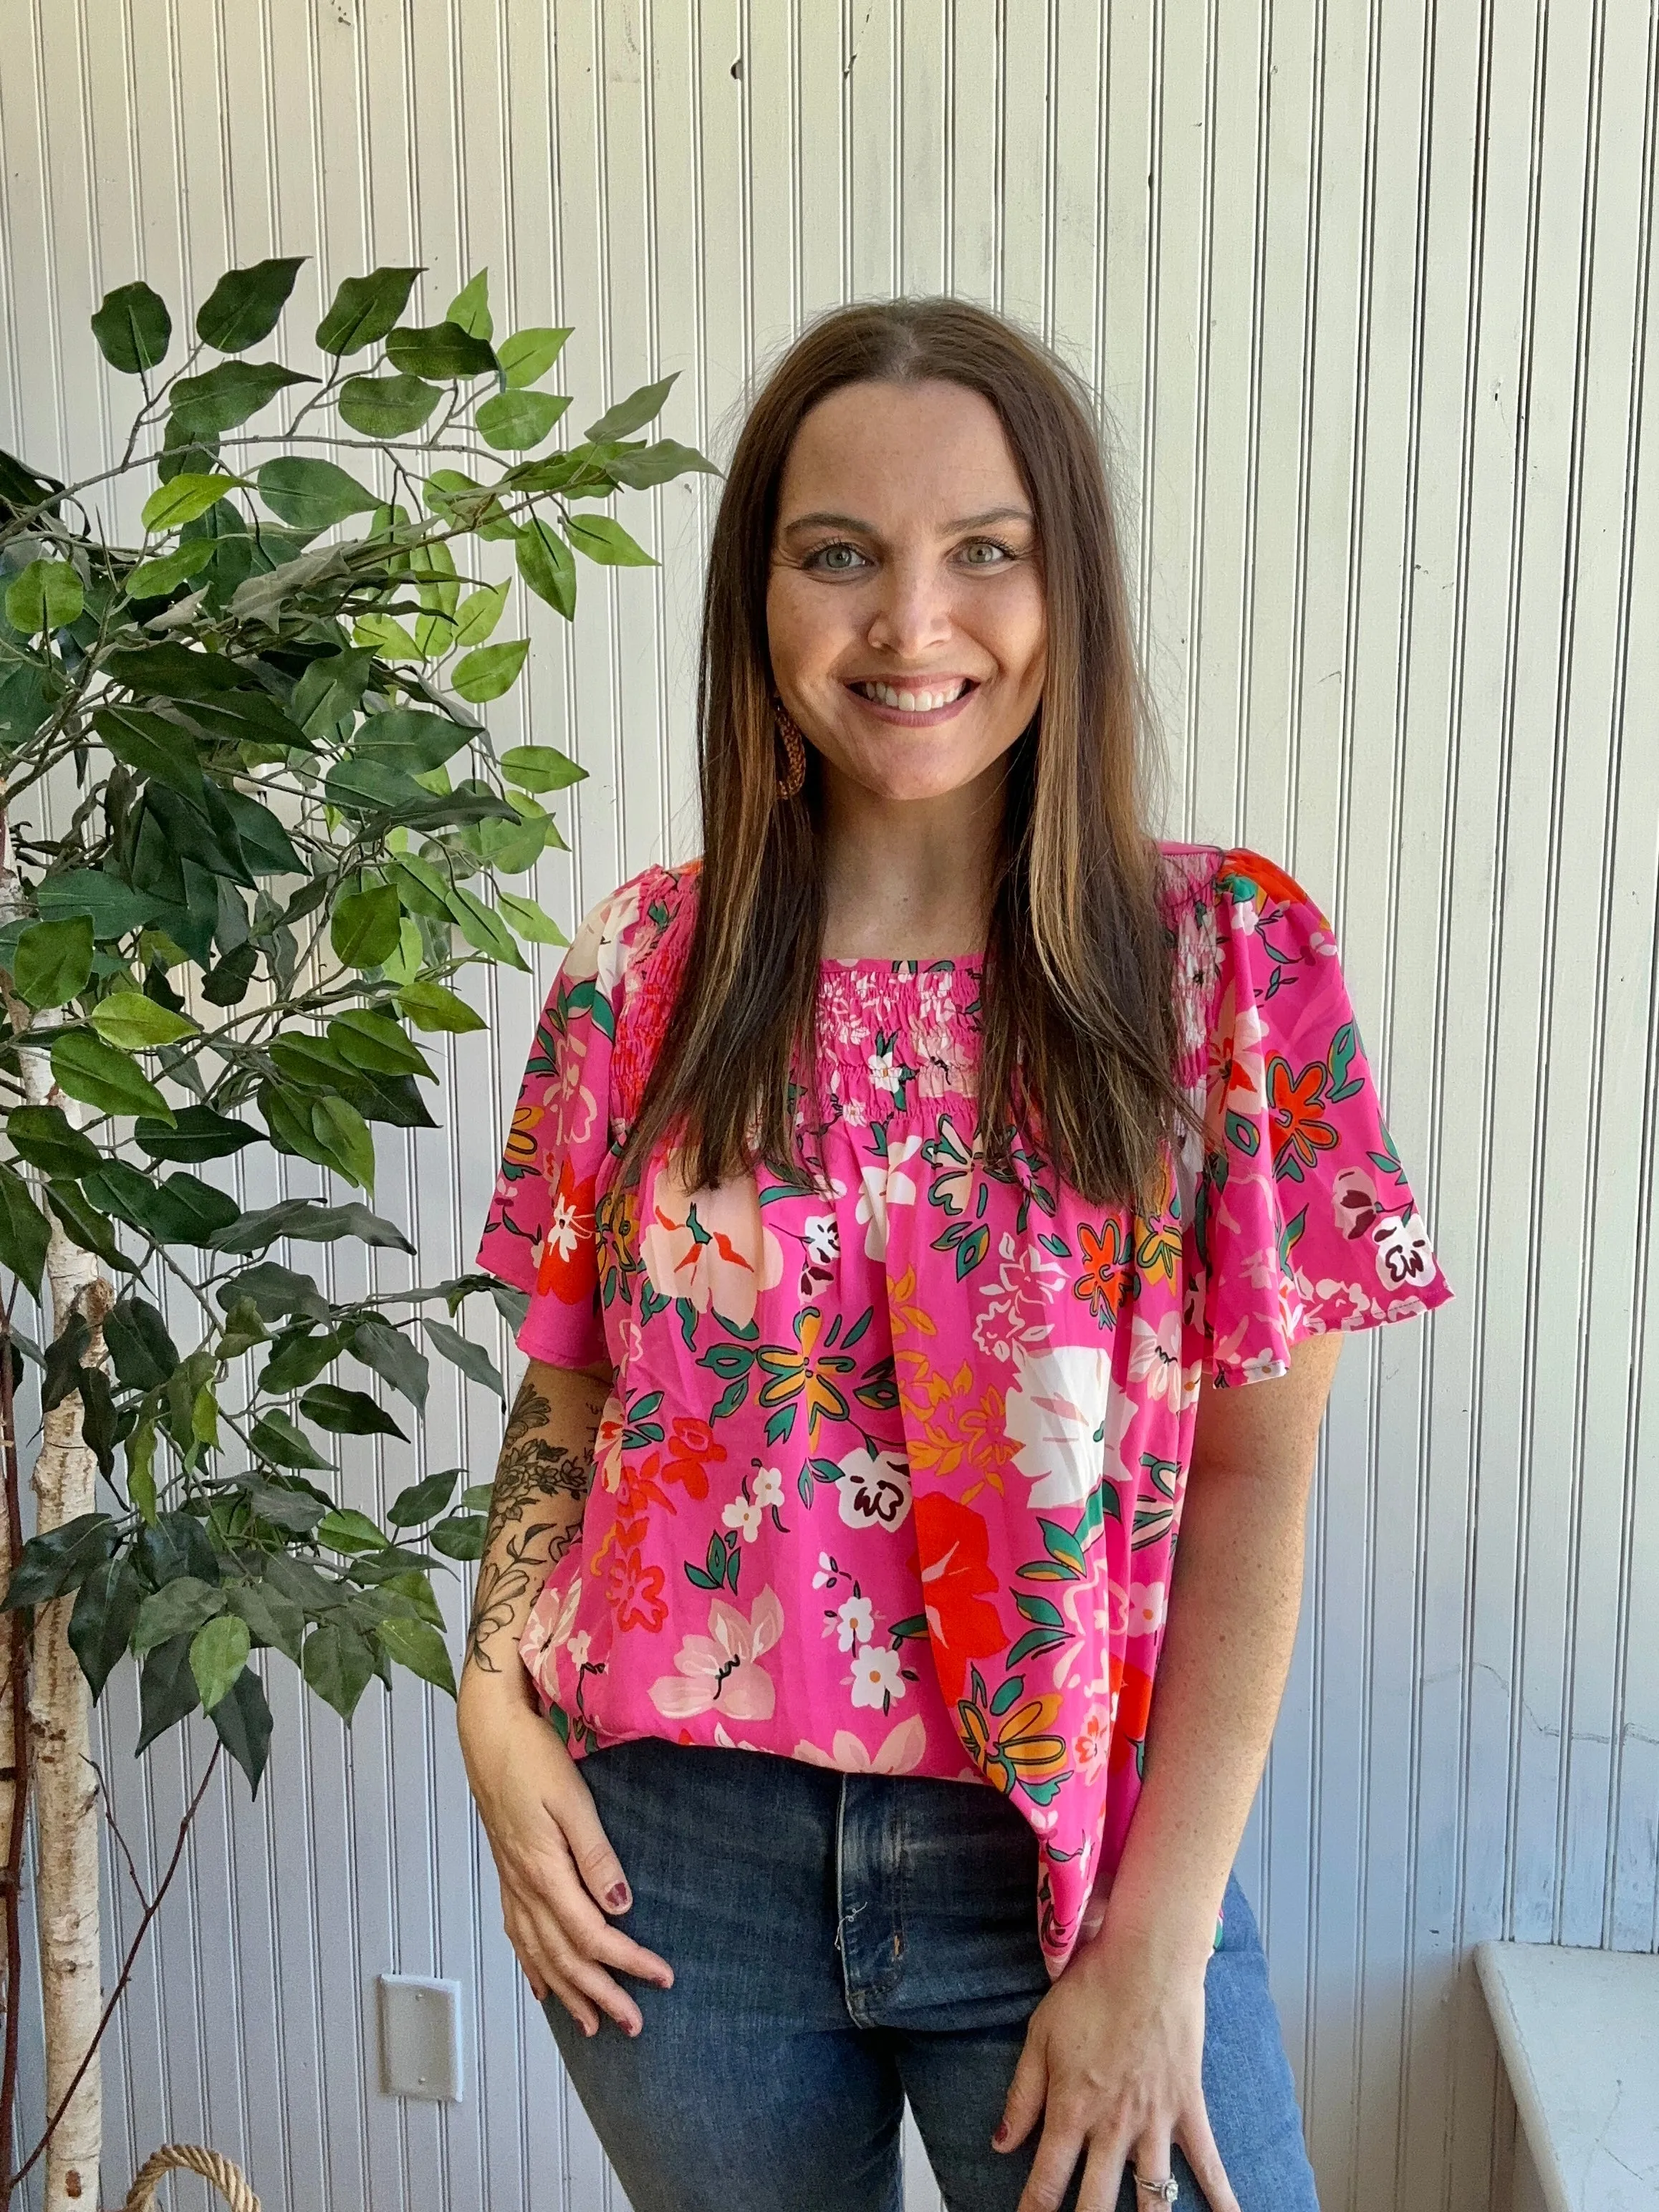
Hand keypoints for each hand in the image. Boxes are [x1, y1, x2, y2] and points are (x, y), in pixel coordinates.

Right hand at [457, 1677, 672, 2035]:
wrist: (489, 1737)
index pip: (593, 1935)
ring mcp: (512, 1885)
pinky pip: (518, 1936)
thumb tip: (621, 1905)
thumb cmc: (532, 1758)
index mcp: (545, 1872)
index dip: (629, 1962)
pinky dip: (533, 1967)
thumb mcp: (573, 1800)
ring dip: (567, 1993)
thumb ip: (596, 1854)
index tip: (662, 1978)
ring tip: (590, 2025)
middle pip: (565, 1958)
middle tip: (633, 2025)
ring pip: (539, 1955)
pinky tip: (542, 1986)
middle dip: (600, 1995)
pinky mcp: (507, 1876)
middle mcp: (525, 1888)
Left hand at [994, 1921, 1237, 2211]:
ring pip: (1152, 2197)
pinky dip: (1221, 2197)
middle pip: (1096, 2203)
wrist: (1145, 1959)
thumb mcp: (1038, 2037)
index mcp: (1071, 2109)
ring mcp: (1154, 2121)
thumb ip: (1021, 2097)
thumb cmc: (1089, 1990)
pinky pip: (1207, 2162)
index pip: (1046, 2182)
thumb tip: (1001, 2144)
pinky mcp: (1188, 2108)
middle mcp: (1112, 2126)